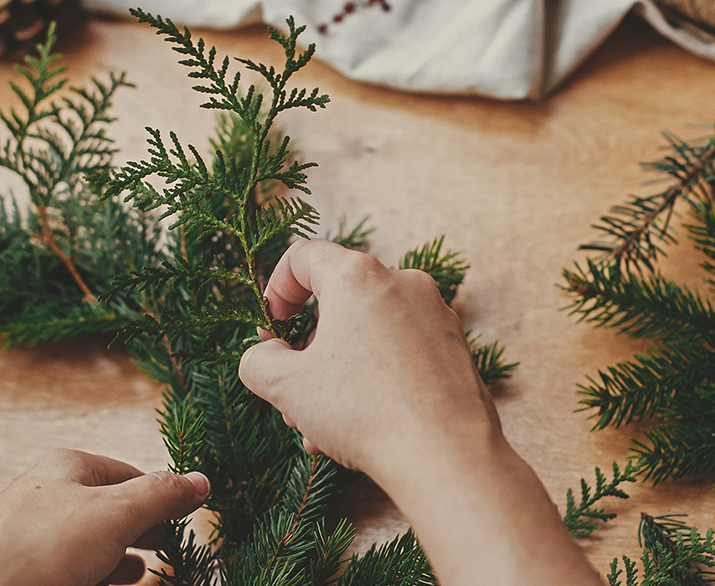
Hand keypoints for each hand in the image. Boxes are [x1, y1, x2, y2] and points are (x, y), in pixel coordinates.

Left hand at [0, 449, 209, 585]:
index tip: (188, 518)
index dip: (161, 496)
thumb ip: (160, 495)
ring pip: (91, 551)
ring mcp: (35, 541)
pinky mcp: (27, 575)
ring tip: (137, 577)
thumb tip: (201, 480)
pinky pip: (71, 575)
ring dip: (119, 566)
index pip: (130, 475)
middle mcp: (48, 500)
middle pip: (111, 515)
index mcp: (66, 470)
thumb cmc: (32, 551)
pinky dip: (95, 581)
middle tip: (168, 552)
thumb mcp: (112, 514)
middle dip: (141, 535)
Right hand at [238, 239, 603, 585]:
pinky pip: (401, 354)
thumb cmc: (364, 412)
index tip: (270, 329)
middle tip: (292, 391)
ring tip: (321, 427)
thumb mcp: (286, 386)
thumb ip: (259, 361)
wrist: (446, 457)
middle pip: (339, 302)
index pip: (304, 257)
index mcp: (358, 276)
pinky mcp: (456, 349)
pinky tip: (360, 431)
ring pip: (370, 334)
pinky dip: (375, 381)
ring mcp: (436, 315)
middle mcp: (403, 283)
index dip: (276, 289)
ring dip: (338, 375)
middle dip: (308, 349)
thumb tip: (264, 355)